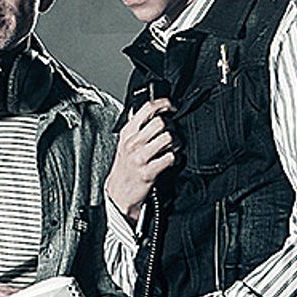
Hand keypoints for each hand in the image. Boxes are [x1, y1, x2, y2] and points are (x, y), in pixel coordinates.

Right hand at [108, 97, 177, 219]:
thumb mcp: (125, 143)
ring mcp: (140, 157)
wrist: (119, 193)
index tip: (172, 107)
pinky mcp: (148, 172)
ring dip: (176, 142)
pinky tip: (171, 160)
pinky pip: (170, 157)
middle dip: (172, 127)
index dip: (163, 103)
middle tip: (172, 134)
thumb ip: (137, 126)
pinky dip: (175, 158)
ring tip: (173, 147)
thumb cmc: (125, 167)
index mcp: (127, 132)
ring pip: (168, 137)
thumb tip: (155, 110)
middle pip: (160, 122)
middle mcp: (132, 143)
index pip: (147, 108)